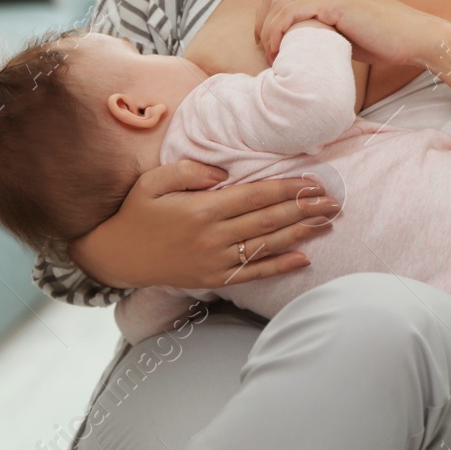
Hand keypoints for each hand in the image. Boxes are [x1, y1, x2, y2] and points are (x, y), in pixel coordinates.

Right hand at [69, 159, 340, 289]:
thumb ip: (190, 171)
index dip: (288, 188)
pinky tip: (304, 257)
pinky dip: (280, 266)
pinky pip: (253, 272)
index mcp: (202, 209)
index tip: (314, 182)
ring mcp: (215, 260)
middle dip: (305, 209)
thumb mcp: (154, 181)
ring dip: (301, 233)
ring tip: (327, 222)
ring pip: (267, 245)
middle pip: (269, 220)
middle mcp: (213, 236)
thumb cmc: (136, 212)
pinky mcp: (213, 278)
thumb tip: (225, 173)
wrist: (115, 256)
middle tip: (334, 201)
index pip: (256, 195)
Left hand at [255, 0, 450, 66]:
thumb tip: (295, 41)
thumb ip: (321, 25)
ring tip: (273, 57)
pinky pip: (290, 11)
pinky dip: (278, 32)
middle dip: (261, 23)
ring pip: (278, 1)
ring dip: (268, 31)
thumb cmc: (384, 41)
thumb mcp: (345, 29)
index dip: (266, 16)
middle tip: (265, 52)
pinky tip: (281, 51)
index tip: (267, 45)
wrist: (416, 38)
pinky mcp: (336, 0)